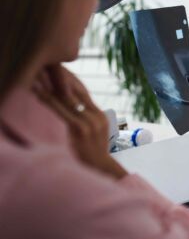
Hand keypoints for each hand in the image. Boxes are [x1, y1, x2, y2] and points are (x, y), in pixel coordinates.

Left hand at [32, 64, 127, 178]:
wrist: (99, 172)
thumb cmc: (92, 158)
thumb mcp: (94, 138)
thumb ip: (87, 124)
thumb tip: (75, 117)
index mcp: (100, 116)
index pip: (82, 93)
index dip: (68, 82)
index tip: (55, 72)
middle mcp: (97, 116)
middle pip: (75, 92)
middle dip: (59, 79)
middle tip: (44, 67)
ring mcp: (90, 122)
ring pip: (67, 99)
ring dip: (50, 86)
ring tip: (37, 76)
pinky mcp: (80, 129)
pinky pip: (62, 111)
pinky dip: (49, 101)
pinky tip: (38, 93)